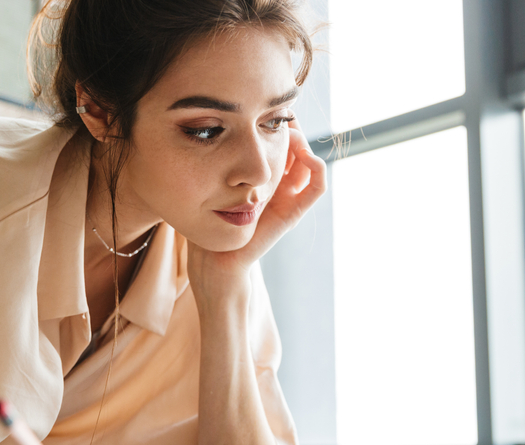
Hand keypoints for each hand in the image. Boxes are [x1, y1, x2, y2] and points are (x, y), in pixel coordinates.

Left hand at [188, 119, 326, 297]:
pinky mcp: (293, 212)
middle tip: (278, 114)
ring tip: (290, 132)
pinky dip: (318, 167)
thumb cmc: (206, 217)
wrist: (214, 257)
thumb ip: (215, 154)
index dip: (276, 121)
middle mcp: (278, 184)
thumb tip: (210, 118)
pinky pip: (316, 187)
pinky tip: (306, 154)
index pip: (278, 139)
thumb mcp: (209, 176)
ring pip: (309, 162)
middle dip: (290, 127)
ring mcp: (288, 197)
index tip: (263, 106)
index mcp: (260, 174)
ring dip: (305, 143)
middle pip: (296, 146)